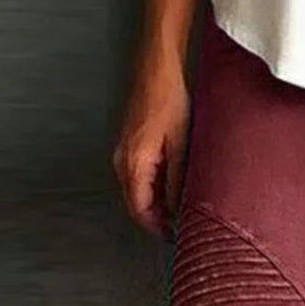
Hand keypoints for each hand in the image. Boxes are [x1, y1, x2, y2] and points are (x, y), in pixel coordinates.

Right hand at [112, 52, 189, 238]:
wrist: (158, 69)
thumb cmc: (169, 99)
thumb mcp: (182, 145)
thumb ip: (178, 179)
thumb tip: (180, 207)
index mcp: (134, 164)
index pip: (141, 209)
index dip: (157, 227)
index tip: (175, 236)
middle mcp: (123, 160)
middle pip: (136, 202)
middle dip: (156, 218)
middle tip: (180, 227)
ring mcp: (124, 151)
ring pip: (137, 190)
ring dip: (155, 203)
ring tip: (179, 210)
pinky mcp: (130, 142)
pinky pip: (138, 175)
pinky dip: (153, 187)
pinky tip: (172, 186)